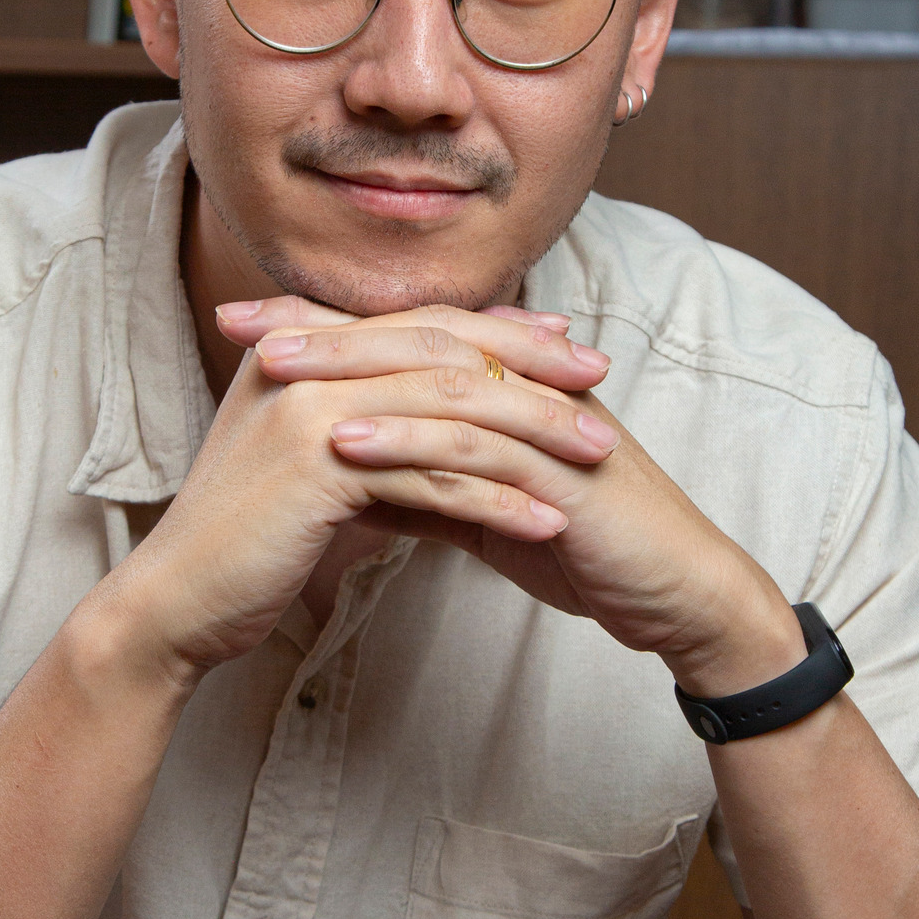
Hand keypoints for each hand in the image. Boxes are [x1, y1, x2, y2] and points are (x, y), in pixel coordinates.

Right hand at [104, 295, 614, 680]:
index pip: (419, 323)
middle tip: (600, 376)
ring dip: (532, 431)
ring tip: (598, 454)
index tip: (563, 341)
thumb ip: (367, 435)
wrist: (177, 602)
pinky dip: (496, 499)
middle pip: (444, 348)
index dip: (496, 329)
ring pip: (448, 407)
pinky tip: (547, 521)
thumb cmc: (247, 545)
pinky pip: (431, 475)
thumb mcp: (313, 471)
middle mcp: (306, 364)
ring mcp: (311, 409)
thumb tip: (436, 429)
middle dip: (530, 363)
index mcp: (304, 351)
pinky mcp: (319, 466)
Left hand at [220, 297, 803, 697]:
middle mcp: (524, 388)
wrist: (677, 595)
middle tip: (241, 323)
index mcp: (505, 388)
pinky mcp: (559, 470)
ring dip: (350, 372)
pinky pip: (471, 446)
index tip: (246, 323)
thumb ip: (428, 487)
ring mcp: (544, 423)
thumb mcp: (489, 511)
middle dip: (323, 329)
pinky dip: (404, 441)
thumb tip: (350, 484)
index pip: (405, 340)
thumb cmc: (590, 547)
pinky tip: (342, 442)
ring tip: (272, 371)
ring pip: (434, 380)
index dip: (328, 327)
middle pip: (411, 339)